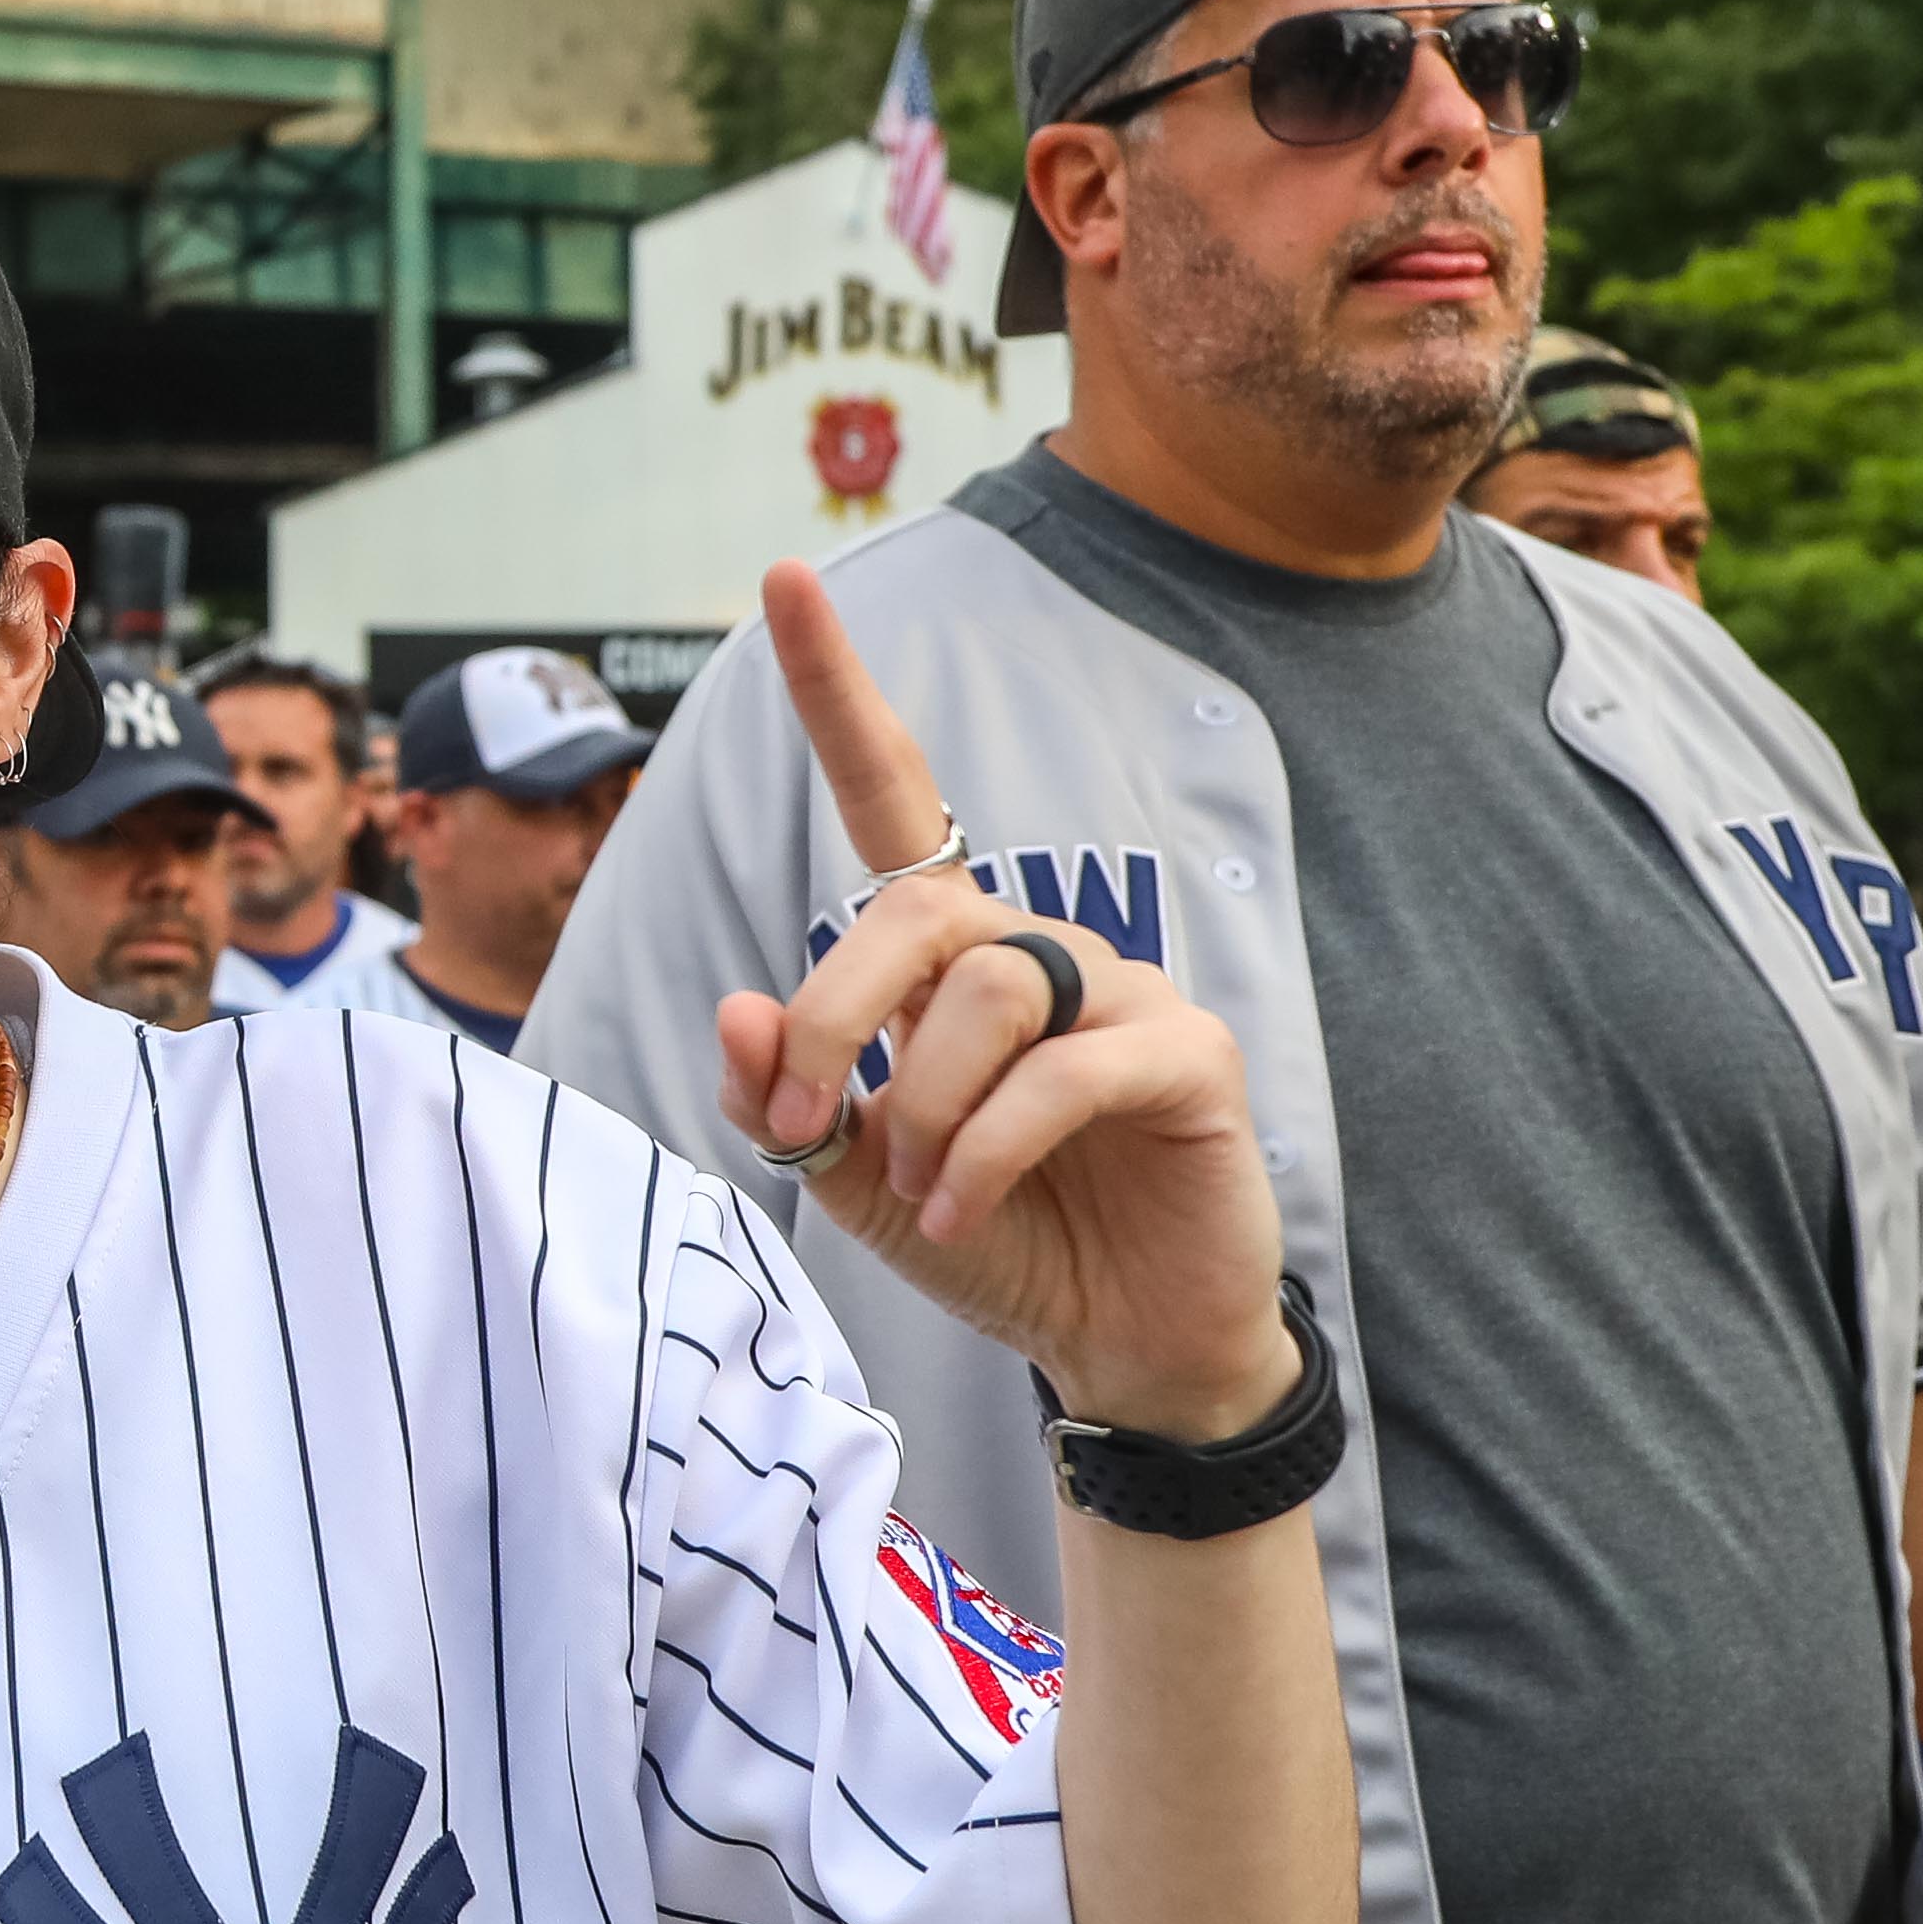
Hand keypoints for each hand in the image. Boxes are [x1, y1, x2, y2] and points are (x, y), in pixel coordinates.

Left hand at [717, 563, 1293, 1440]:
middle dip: (832, 1017)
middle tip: (803, 1123)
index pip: (892, 799)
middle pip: (911, 916)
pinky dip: (985, 1150)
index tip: (782, 581)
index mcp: (950, 958)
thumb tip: (736, 1007)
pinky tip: (965, 1210)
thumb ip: (790, 1099)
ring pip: (984, 992)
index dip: (838, 694)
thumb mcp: (852, 1179)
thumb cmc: (993, 1236)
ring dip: (916, 1108)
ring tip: (924, 1192)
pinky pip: (1060, 1074)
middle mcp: (1035, 948)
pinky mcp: (1186, 1056)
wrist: (1116, 1342)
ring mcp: (1120, 992)